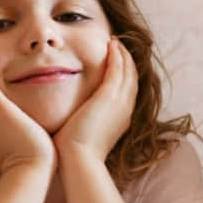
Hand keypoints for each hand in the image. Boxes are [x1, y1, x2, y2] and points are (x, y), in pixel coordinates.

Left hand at [53, 37, 137, 160]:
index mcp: (122, 118)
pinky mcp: (110, 96)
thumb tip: (70, 116)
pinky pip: (118, 69)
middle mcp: (126, 109)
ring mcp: (121, 102)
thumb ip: (83, 120)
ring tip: (116, 41)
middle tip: (119, 45)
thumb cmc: (74, 152)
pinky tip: (110, 44)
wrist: (78, 160)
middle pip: (133, 77)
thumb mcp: (85, 133)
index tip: (116, 61)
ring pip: (128, 71)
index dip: (124, 73)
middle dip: (127, 60)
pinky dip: (117, 55)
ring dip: (123, 54)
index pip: (128, 90)